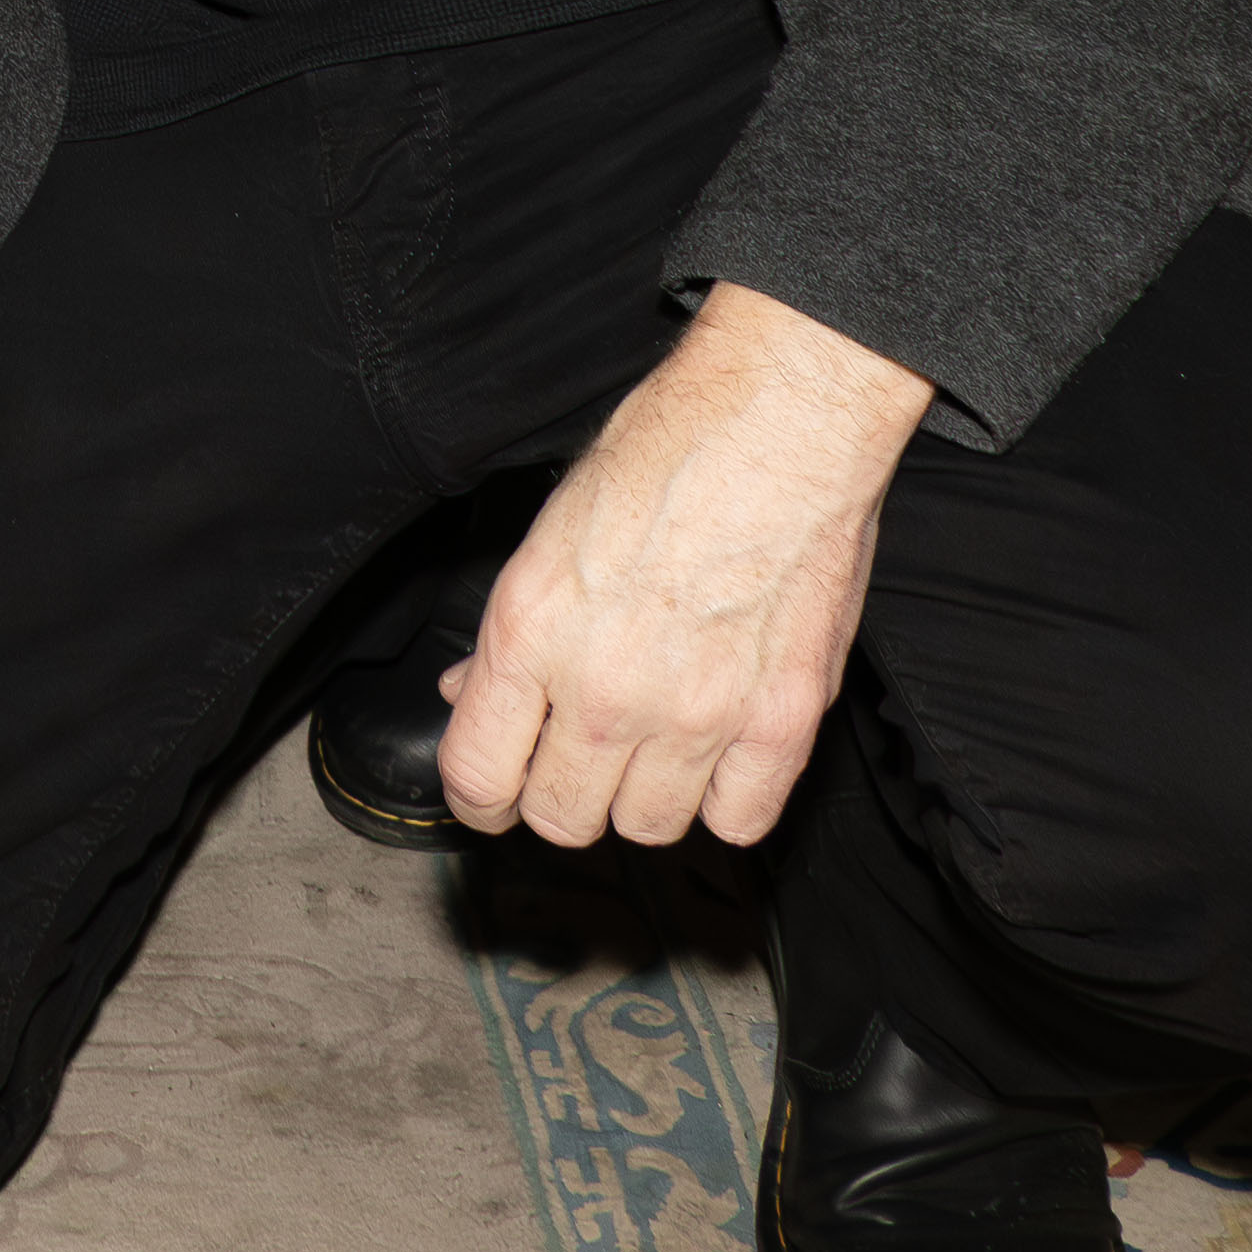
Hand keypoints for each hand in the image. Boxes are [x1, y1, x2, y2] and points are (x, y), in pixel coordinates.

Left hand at [435, 282, 935, 851]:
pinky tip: (717, 757)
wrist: (780, 422)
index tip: (491, 793)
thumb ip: (509, 635)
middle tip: (573, 759)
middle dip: (554, 794)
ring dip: (639, 798)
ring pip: (644, 829)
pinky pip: (738, 822)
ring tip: (652, 746)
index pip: (476, 776)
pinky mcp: (780, 723)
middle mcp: (607, 689)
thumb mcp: (550, 533)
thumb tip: (471, 693)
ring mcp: (697, 714)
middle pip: (558, 817)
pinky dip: (724, 801)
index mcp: (532, 632)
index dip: (477, 797)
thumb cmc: (667, 452)